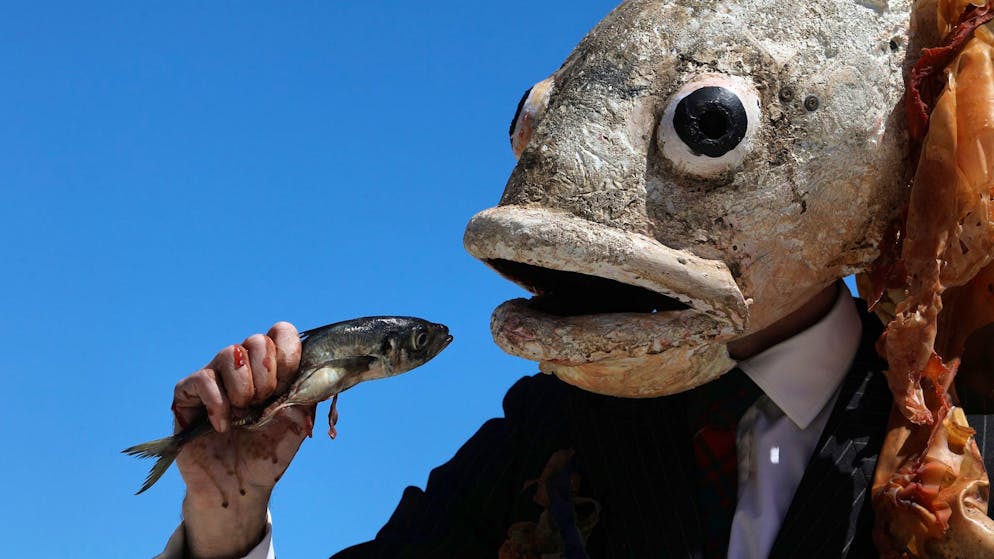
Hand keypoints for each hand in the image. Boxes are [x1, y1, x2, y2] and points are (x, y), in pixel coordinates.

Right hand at [172, 322, 313, 558]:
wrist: (237, 490)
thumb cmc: (265, 456)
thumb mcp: (296, 426)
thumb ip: (307, 396)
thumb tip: (316, 374)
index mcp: (271, 370)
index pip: (281, 333)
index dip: (288, 353)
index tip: (288, 383)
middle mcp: (242, 369)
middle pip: (256, 340)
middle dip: (267, 374)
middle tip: (264, 403)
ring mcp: (214, 379)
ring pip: (229, 353)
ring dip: (243, 387)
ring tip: (244, 414)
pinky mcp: (187, 396)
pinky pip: (202, 380)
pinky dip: (217, 402)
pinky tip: (222, 426)